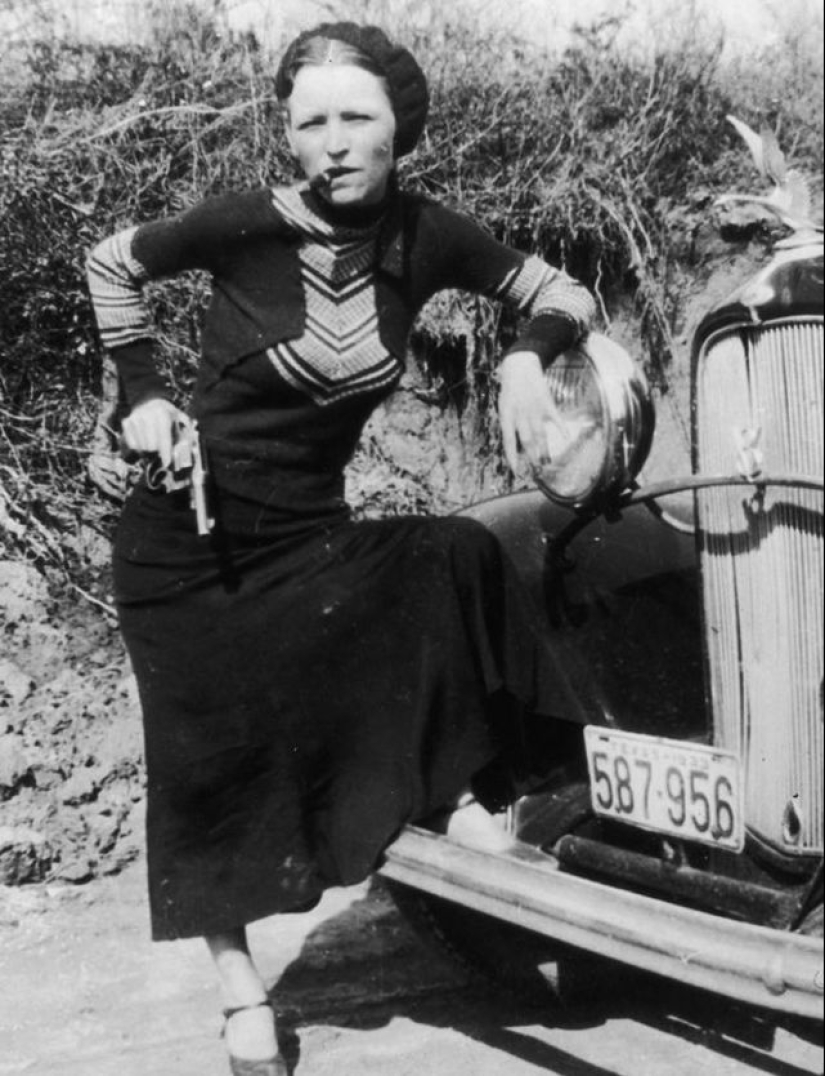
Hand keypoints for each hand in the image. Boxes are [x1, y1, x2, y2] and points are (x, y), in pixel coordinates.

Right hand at [121, 398, 187, 468]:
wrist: (150, 401)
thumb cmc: (167, 414)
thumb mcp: (180, 418)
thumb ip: (187, 431)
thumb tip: (192, 445)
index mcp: (162, 414)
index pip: (163, 439)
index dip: (165, 453)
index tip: (166, 463)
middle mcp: (146, 415)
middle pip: (152, 447)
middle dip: (157, 451)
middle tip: (161, 449)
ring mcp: (135, 419)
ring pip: (141, 447)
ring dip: (148, 449)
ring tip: (153, 442)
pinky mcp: (126, 422)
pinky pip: (132, 444)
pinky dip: (139, 446)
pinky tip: (144, 440)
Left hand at [497, 351, 553, 474]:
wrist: (520, 365)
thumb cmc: (510, 389)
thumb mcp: (504, 406)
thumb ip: (510, 424)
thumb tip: (516, 443)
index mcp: (506, 416)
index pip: (509, 442)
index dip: (513, 458)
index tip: (518, 471)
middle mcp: (520, 414)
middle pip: (527, 441)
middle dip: (532, 458)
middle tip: (536, 471)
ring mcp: (534, 409)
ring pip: (540, 434)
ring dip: (544, 450)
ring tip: (546, 463)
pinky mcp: (546, 402)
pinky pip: (555, 419)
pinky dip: (561, 429)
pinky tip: (566, 439)